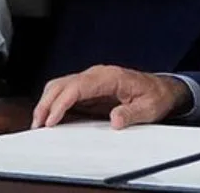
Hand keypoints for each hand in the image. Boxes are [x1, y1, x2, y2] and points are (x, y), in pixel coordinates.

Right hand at [32, 65, 191, 129]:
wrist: (162, 89)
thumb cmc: (155, 96)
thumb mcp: (149, 108)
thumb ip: (131, 114)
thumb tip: (115, 120)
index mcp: (110, 77)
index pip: (78, 86)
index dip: (62, 103)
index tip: (52, 119)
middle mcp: (97, 75)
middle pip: (63, 84)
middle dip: (47, 103)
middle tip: (38, 124)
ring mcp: (91, 80)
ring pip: (60, 86)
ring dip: (47, 103)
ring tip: (39, 123)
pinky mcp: (89, 88)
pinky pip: (66, 92)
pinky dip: (54, 103)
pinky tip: (49, 117)